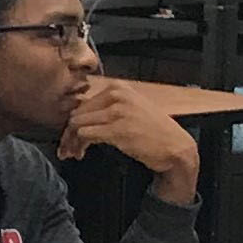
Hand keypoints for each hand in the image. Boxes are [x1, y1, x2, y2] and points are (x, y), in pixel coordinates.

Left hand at [57, 78, 200, 203]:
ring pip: (78, 124)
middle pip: (78, 113)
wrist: (175, 146)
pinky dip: (79, 145)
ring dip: (71, 141)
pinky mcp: (117, 129)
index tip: (70, 136)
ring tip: (73, 153)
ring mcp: (117, 111)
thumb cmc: (154, 132)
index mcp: (119, 88)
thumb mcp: (131, 110)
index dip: (73, 122)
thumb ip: (108, 109)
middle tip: (66, 149)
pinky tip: (82, 154)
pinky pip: (86, 134)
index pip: (84, 103)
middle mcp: (117, 95)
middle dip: (68, 133)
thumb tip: (80, 118)